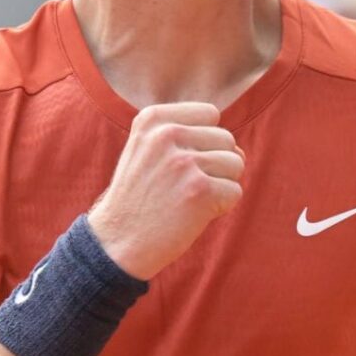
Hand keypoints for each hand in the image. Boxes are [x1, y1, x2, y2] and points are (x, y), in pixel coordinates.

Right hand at [87, 102, 243, 279]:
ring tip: (188, 199)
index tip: (178, 162)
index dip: (204, 141)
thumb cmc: (140, 198)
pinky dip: (221, 207)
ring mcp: (184, 162)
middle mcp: (167, 134)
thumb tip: (239, 151)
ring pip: (236, 163)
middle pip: (226, 139)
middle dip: (215, 165)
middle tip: (183, 186)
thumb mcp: (148, 151)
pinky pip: (235, 191)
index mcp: (152, 119)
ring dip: (220, 185)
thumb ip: (190, 138)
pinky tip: (193, 214)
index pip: (210, 113)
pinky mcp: (200, 190)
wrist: (116, 242)